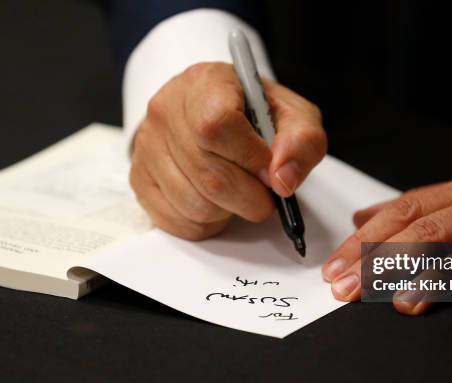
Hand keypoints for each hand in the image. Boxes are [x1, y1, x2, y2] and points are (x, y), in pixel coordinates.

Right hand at [130, 62, 325, 239]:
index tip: (271, 170)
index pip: (216, 125)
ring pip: (195, 204)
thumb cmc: (255, 114)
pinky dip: (209, 223)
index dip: (251, 158)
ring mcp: (148, 147)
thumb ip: (302, 141)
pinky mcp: (140, 180)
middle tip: (265, 192)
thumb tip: (283, 181)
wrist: (212, 110)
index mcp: (204, 83)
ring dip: (231, 210)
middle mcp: (166, 111)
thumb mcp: (293, 114)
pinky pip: (179, 222)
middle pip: (210, 175)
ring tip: (240, 190)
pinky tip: (218, 201)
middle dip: (251, 197)